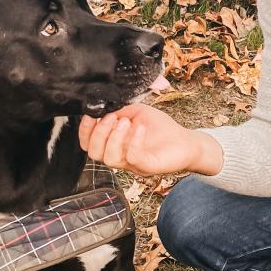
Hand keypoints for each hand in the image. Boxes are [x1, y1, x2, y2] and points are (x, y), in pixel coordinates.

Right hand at [78, 103, 222, 176]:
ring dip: (113, 138)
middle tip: (112, 117)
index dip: (85, 130)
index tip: (91, 115)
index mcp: (113, 144)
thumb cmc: (160, 128)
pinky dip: (133, 142)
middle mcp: (119, 156)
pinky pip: (132, 158)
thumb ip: (119, 109)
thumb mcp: (136, 112)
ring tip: (125, 122)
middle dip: (98, 133)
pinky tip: (139, 128)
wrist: (185, 141)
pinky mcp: (147, 166)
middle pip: (93, 153)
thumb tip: (102, 104)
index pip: (88, 143)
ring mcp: (132, 164)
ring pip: (109, 159)